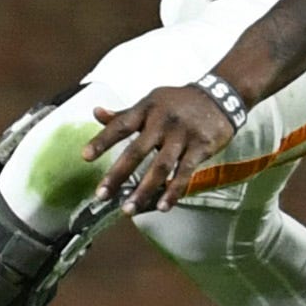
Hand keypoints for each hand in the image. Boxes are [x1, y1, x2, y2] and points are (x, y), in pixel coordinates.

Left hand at [83, 85, 239, 213]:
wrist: (220, 96)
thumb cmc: (179, 102)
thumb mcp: (152, 101)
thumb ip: (124, 113)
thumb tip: (96, 113)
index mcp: (147, 108)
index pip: (121, 125)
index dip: (102, 140)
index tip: (85, 157)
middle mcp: (163, 120)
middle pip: (137, 150)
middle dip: (118, 174)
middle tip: (102, 194)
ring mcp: (183, 134)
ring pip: (160, 166)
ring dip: (144, 190)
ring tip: (129, 209)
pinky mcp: (201, 146)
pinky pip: (185, 172)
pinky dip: (173, 191)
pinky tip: (163, 206)